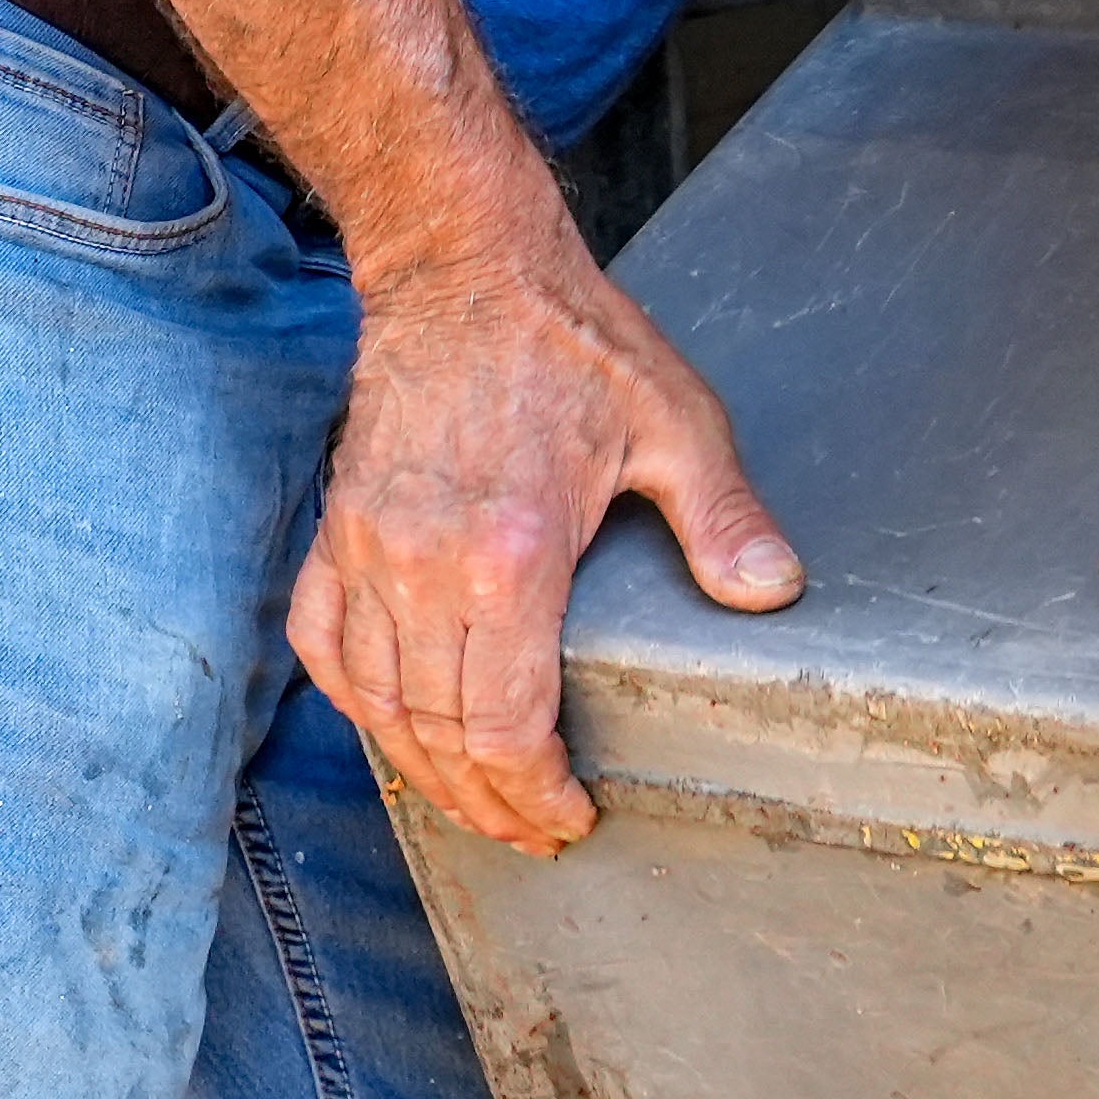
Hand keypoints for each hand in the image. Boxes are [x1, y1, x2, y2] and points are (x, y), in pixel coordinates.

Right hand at [291, 239, 800, 854]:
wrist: (462, 265)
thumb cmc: (569, 340)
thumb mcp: (674, 422)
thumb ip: (723, 518)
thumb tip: (771, 591)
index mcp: (512, 555)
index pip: (507, 725)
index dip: (536, 792)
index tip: (569, 815)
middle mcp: (425, 566)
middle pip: (444, 734)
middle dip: (490, 804)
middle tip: (531, 833)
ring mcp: (369, 550)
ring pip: (380, 705)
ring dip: (425, 772)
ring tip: (475, 807)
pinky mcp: (338, 529)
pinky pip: (327, 645)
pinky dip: (358, 704)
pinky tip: (395, 731)